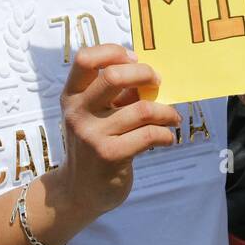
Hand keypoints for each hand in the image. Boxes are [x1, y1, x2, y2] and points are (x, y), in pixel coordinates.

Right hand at [50, 44, 181, 221]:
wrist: (79, 191)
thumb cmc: (94, 144)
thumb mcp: (94, 115)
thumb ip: (115, 94)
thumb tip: (150, 75)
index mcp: (72, 95)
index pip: (84, 59)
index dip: (112, 52)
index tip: (133, 59)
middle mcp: (77, 112)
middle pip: (113, 76)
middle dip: (145, 74)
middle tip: (157, 82)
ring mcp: (92, 134)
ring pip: (141, 108)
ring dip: (166, 111)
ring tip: (172, 117)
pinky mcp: (110, 155)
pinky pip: (149, 135)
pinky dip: (166, 134)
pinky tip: (167, 137)